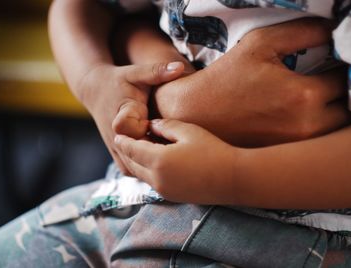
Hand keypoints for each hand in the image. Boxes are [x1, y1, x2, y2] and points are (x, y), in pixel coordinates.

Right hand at [79, 62, 184, 173]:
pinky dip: (149, 168)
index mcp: (122, 122)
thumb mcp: (137, 73)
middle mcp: (117, 141)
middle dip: (165, 156)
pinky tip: (164, 160)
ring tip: (175, 157)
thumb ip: (157, 71)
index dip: (164, 139)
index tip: (177, 134)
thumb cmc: (119, 80)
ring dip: (156, 164)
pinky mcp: (118, 158)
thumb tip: (179, 67)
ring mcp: (116, 152)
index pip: (147, 141)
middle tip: (183, 152)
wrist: (96, 90)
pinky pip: (136, 171)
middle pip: (146, 159)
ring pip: (140, 169)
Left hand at [114, 119, 236, 203]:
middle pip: (132, 164)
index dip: (123, 141)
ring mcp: (164, 190)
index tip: (117, 134)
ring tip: (139, 149)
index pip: (131, 149)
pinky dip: (147, 171)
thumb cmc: (213, 151)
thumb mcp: (189, 131)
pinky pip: (152, 182)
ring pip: (141, 175)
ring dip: (136, 162)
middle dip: (127, 152)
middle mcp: (157, 179)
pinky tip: (154, 162)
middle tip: (125, 140)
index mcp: (158, 161)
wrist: (233, 179)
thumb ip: (166, 126)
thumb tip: (152, 125)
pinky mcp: (172, 196)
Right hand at [152, 18, 350, 146]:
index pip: (345, 79)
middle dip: (340, 93)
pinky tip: (295, 118)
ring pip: (335, 129)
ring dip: (332, 113)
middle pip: (348, 109)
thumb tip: (332, 31)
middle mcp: (305, 127)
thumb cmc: (224, 79)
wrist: (194, 114)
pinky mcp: (284, 157)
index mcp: (302, 96)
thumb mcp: (260, 44)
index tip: (327, 65)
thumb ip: (304, 32)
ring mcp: (295, 148)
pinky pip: (314, 143)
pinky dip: (314, 129)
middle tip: (323, 83)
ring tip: (311, 101)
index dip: (339, 68)